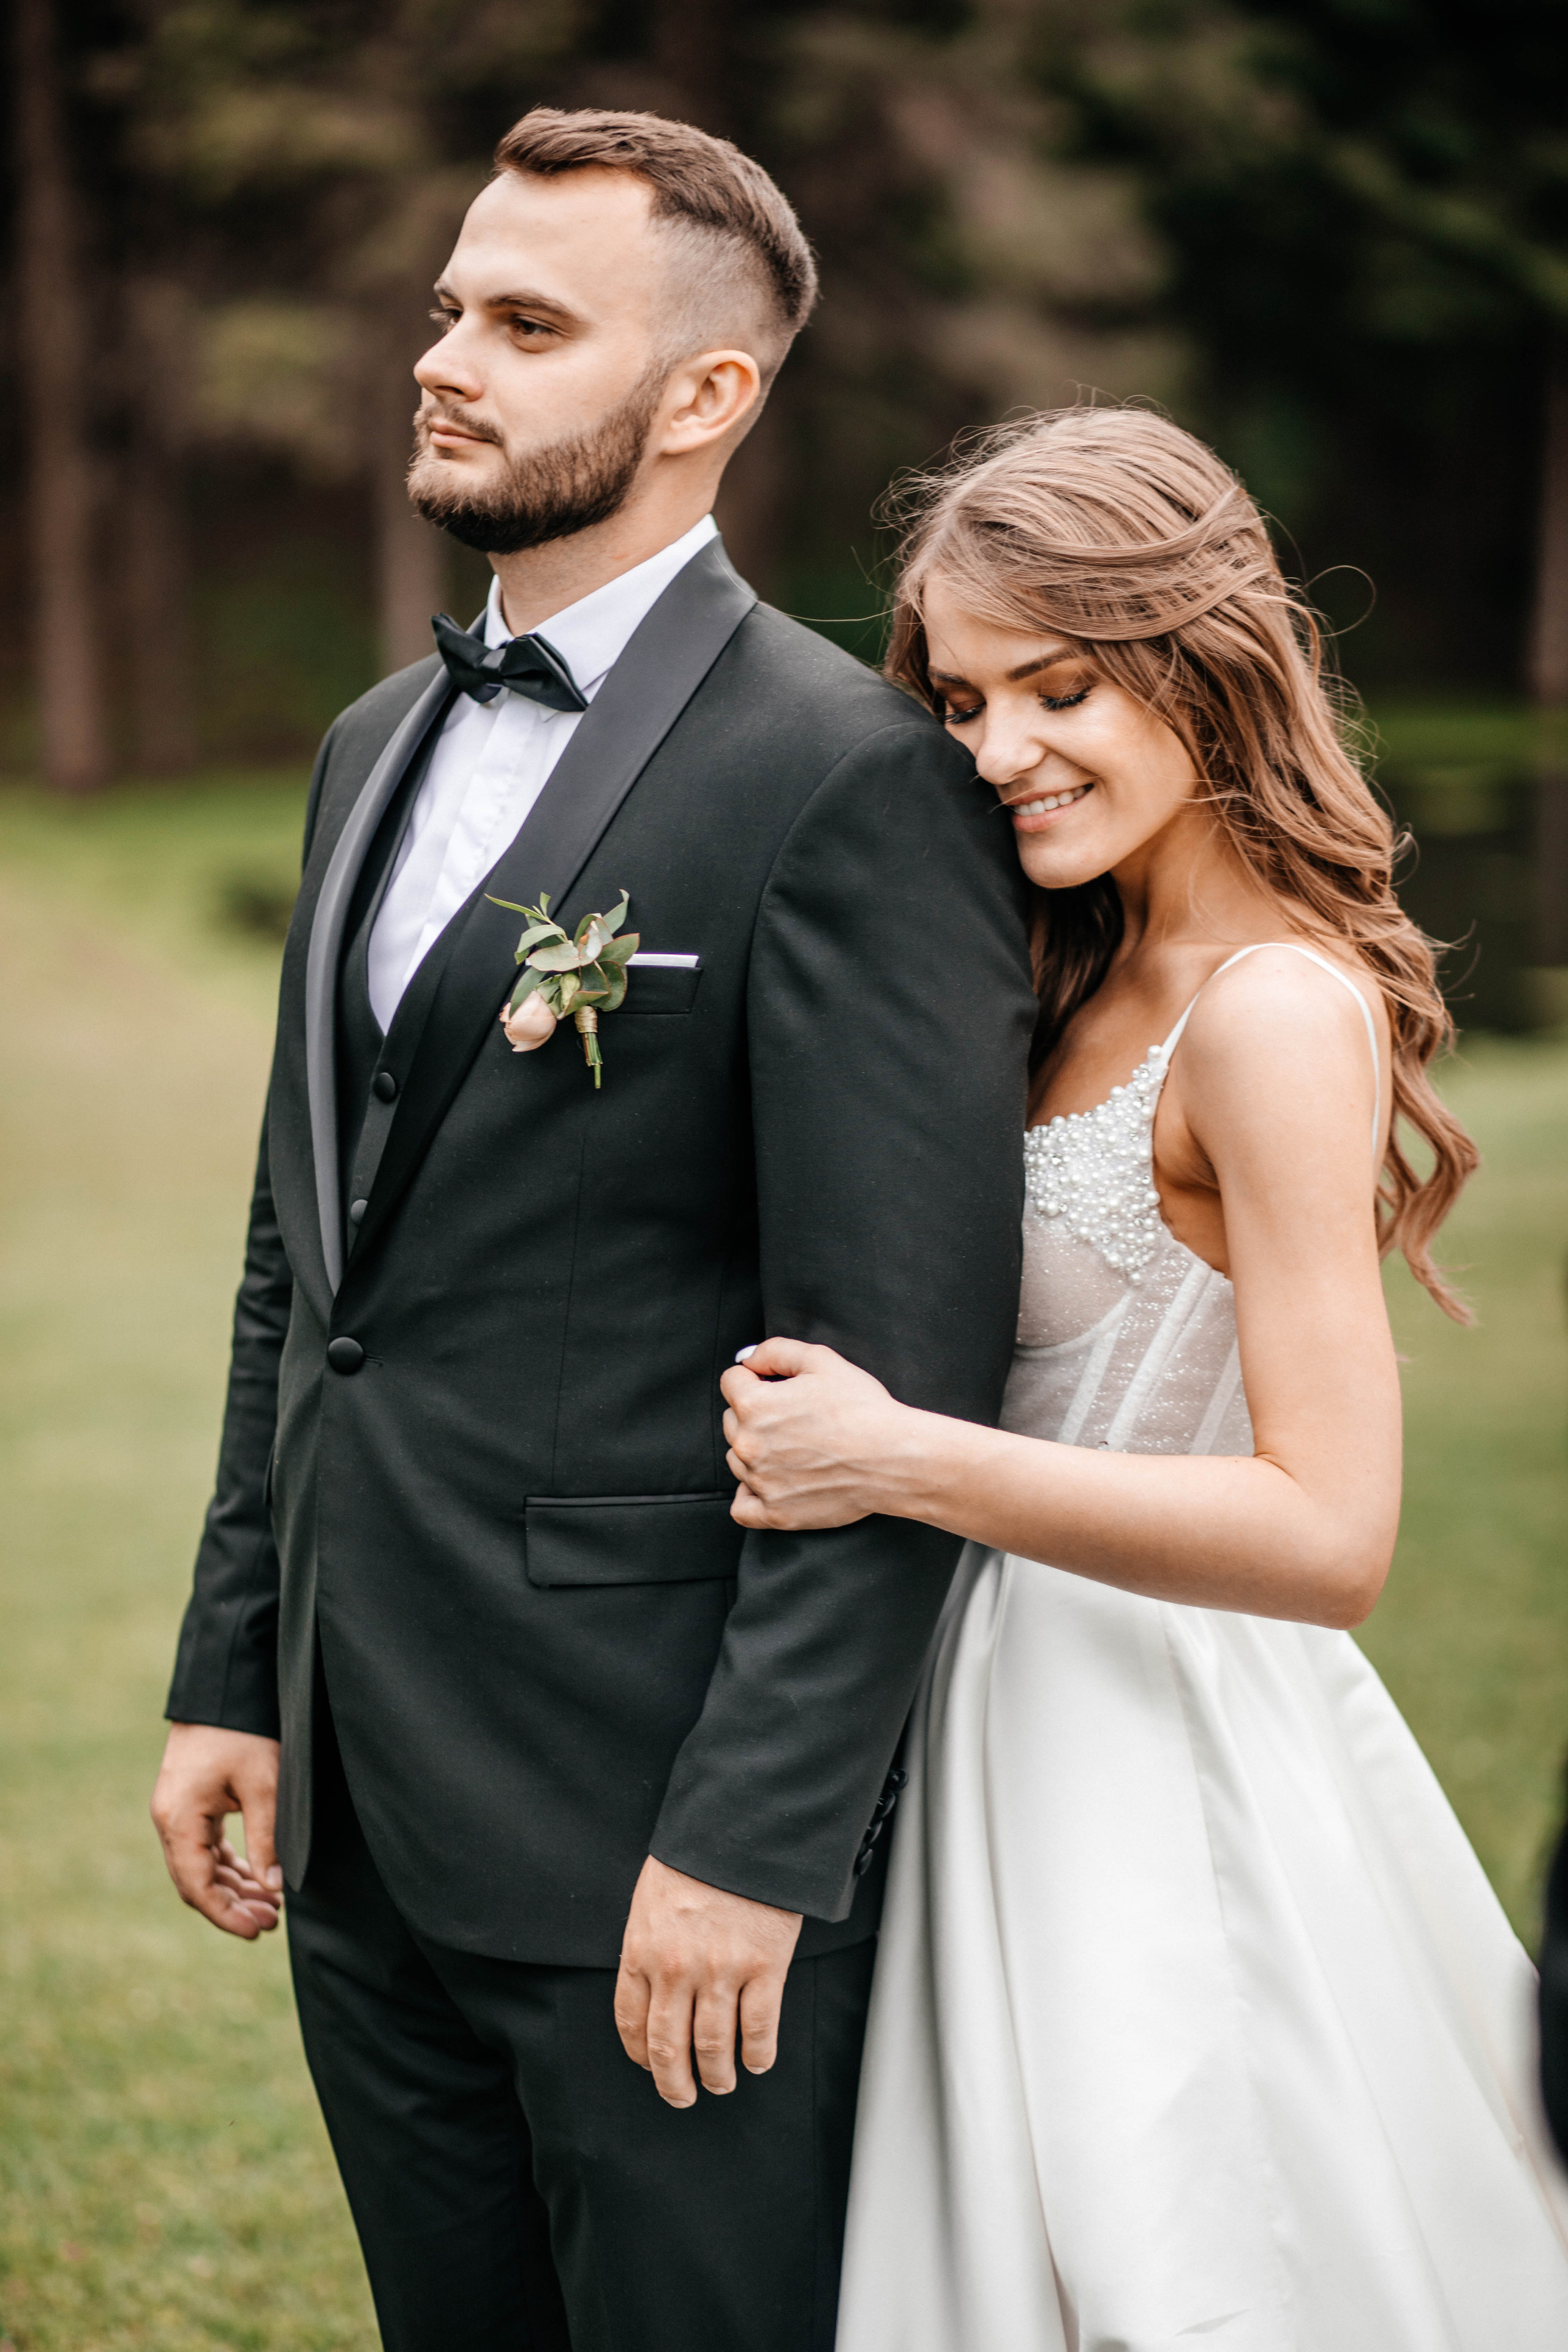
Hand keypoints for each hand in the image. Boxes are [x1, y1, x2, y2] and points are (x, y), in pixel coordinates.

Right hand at [150, 1722, 282, 1938]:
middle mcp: (169, 1819)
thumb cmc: (244, 1731)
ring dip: (233, 1887)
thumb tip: (274, 1887)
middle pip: (196, 1881)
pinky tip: (257, 1878)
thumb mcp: (263, 1784)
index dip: (226, 1914)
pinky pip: (205, 1846)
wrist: (224, 1686)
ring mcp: (176, 1811)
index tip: (258, 1931)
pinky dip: (230, 1865)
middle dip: (233, 1906)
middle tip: (272, 1922)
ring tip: (271, 1905)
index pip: (197, 1885)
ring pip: (201, 1866)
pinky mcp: (189, 1802)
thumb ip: (266, 1838)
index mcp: (179, 1819)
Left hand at [614, 1855, 801, 2106]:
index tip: (649, 2067)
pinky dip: (759, 2054)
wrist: (740, 1826)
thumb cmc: (694, 1857)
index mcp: (642, 1950)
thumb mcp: (650, 1900)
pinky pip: (760, 2028)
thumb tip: (652, 1989)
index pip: (631, 2023)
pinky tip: (757, 2060)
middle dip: (674, 2084)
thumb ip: (648, 1945)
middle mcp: (676, 1969)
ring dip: (717, 2076)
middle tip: (682, 2097)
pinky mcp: (764, 1967)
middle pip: (669, 2048)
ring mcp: (721, 1970)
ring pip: (714, 2048)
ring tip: (721, 2083)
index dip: (640, 2055)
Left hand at [720, 1336, 903, 1530]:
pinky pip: (741, 1507)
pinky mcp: (776, 1513)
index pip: (731, 1381)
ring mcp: (760, 1482)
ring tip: (795, 1447)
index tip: (776, 1384)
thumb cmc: (862, 1410)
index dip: (755, 1377)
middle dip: (754, 1412)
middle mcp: (748, 1445)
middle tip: (794, 1416)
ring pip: (737, 1459)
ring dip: (756, 1450)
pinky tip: (770, 1481)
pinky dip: (750, 1494)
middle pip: (732, 1420)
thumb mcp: (821, 1360)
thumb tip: (749, 1360)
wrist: (893, 1458)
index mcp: (754, 1405)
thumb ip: (775, 1351)